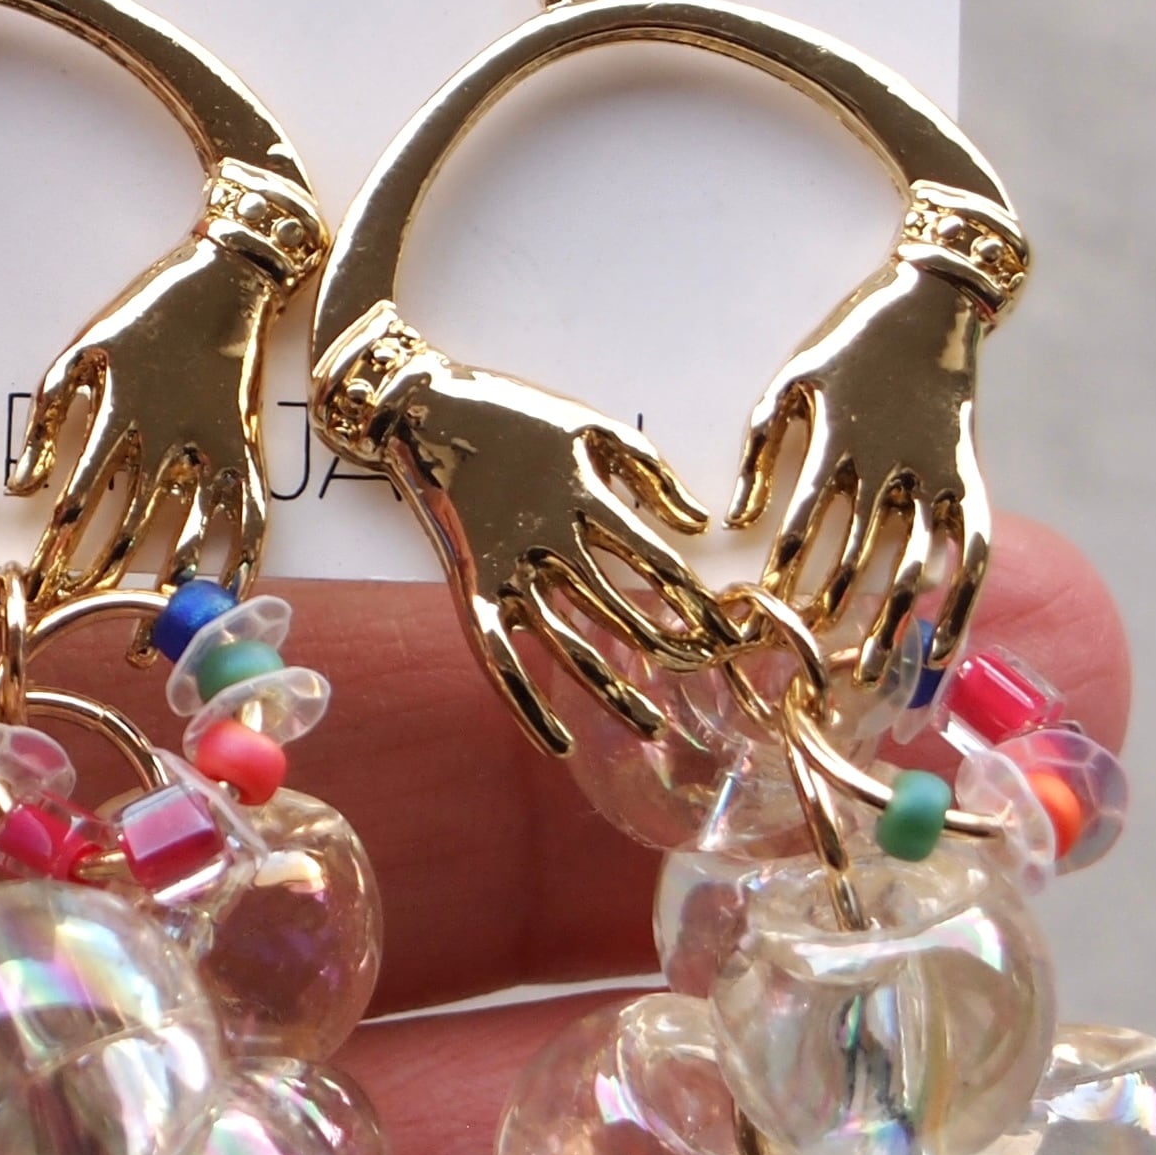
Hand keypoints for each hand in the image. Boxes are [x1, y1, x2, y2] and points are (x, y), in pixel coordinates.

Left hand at [10, 165, 319, 602]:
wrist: (230, 284)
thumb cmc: (146, 317)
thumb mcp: (82, 351)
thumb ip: (48, 416)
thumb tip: (18, 486)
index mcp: (124, 413)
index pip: (82, 498)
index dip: (56, 546)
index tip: (32, 584)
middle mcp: (173, 441)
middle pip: (129, 530)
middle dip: (93, 581)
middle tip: (66, 617)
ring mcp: (219, 454)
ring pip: (187, 541)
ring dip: (158, 593)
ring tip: (131, 636)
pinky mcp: (253, 459)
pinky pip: (249, 529)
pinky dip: (232, 574)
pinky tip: (209, 610)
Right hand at [327, 316, 725, 754]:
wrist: (424, 410)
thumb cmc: (516, 417)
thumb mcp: (592, 427)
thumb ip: (649, 471)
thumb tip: (698, 524)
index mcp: (583, 499)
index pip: (653, 561)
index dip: (694, 599)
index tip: (730, 632)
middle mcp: (548, 543)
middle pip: (616, 609)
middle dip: (664, 646)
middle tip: (705, 680)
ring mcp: (506, 572)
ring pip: (565, 644)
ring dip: (609, 688)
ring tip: (650, 726)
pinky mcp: (468, 590)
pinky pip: (498, 660)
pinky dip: (525, 705)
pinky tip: (558, 744)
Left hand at [731, 249, 997, 670]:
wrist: (929, 304)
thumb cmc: (845, 350)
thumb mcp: (790, 385)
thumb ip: (762, 450)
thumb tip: (733, 523)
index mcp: (836, 440)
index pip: (805, 523)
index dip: (782, 576)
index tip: (759, 623)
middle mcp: (890, 464)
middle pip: (856, 555)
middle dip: (826, 614)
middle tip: (802, 670)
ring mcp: (938, 474)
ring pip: (913, 564)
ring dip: (889, 625)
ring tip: (863, 681)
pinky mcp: (973, 478)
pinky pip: (973, 549)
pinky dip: (963, 603)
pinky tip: (943, 653)